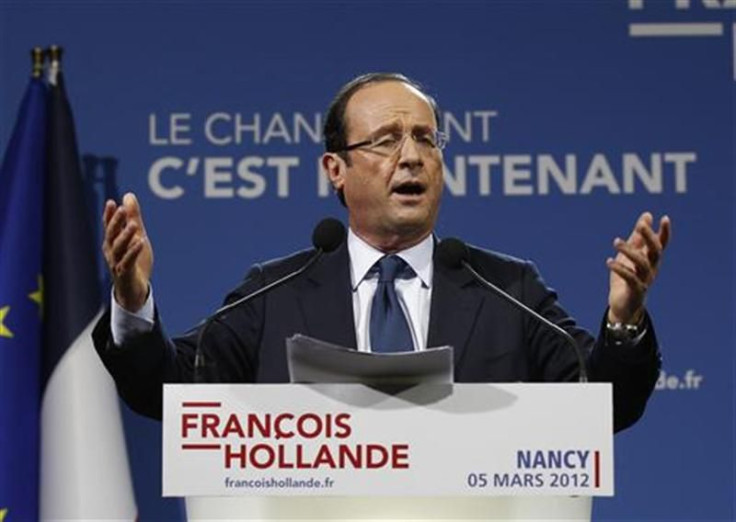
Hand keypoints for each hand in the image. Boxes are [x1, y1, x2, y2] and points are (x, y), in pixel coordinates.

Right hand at [102, 192, 153, 311]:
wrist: (134, 290)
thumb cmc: (134, 261)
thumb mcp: (136, 236)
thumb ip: (133, 217)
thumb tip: (128, 195)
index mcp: (112, 242)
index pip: (109, 226)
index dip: (110, 215)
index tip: (112, 203)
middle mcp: (111, 252)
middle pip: (112, 235)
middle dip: (116, 222)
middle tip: (122, 210)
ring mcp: (117, 263)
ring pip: (119, 248)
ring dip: (126, 236)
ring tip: (133, 225)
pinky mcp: (125, 274)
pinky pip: (128, 262)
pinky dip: (133, 252)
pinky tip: (140, 242)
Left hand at [607, 212, 670, 323]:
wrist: (623, 307)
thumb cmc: (626, 279)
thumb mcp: (630, 255)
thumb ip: (637, 237)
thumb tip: (646, 216)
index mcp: (651, 260)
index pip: (662, 244)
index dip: (665, 232)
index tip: (665, 218)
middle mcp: (651, 269)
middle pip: (656, 251)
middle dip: (649, 237)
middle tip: (640, 225)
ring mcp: (645, 280)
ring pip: (642, 263)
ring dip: (629, 251)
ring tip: (615, 241)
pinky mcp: (636, 291)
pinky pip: (630, 278)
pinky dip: (620, 269)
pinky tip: (609, 261)